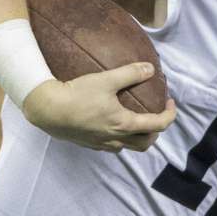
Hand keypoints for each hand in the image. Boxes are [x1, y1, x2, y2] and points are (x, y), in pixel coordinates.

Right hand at [22, 62, 175, 152]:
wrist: (46, 110)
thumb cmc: (77, 95)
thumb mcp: (106, 80)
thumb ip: (130, 73)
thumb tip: (150, 69)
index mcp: (124, 124)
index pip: (157, 126)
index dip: (170, 115)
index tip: (170, 102)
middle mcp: (115, 139)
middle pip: (145, 144)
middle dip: (155, 131)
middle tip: (156, 115)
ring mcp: (101, 144)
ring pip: (128, 147)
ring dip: (137, 137)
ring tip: (136, 120)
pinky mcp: (89, 144)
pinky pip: (112, 145)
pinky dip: (121, 137)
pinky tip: (113, 123)